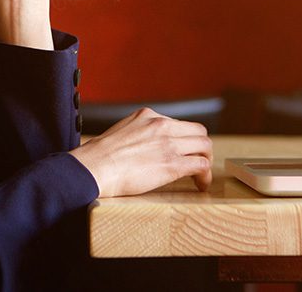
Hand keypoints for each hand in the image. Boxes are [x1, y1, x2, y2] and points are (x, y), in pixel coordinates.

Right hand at [69, 108, 212, 197]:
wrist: (95, 167)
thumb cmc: (100, 156)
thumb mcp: (121, 131)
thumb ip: (138, 133)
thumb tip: (143, 146)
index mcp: (148, 116)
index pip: (179, 123)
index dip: (184, 139)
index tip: (183, 151)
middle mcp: (162, 125)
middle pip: (198, 131)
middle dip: (201, 147)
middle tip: (198, 162)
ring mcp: (169, 143)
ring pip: (205, 145)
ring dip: (206, 160)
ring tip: (201, 175)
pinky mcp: (172, 164)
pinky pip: (201, 165)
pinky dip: (205, 175)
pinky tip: (200, 185)